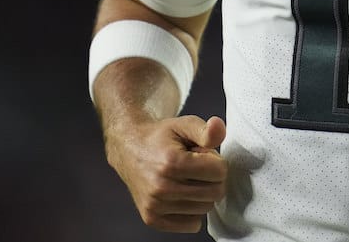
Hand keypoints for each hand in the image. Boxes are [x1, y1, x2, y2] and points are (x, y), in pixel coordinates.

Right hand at [108, 114, 227, 232]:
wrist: (129, 149)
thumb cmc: (161, 137)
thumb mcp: (184, 124)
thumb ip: (206, 130)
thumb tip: (219, 128)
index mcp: (171, 162)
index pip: (219, 172)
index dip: (216, 161)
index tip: (203, 155)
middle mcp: (161, 188)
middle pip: (215, 193)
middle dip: (213, 178)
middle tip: (197, 167)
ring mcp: (156, 206)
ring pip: (205, 208)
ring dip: (202, 193)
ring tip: (187, 178)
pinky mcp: (153, 219)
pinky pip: (192, 224)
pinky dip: (193, 210)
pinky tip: (182, 194)